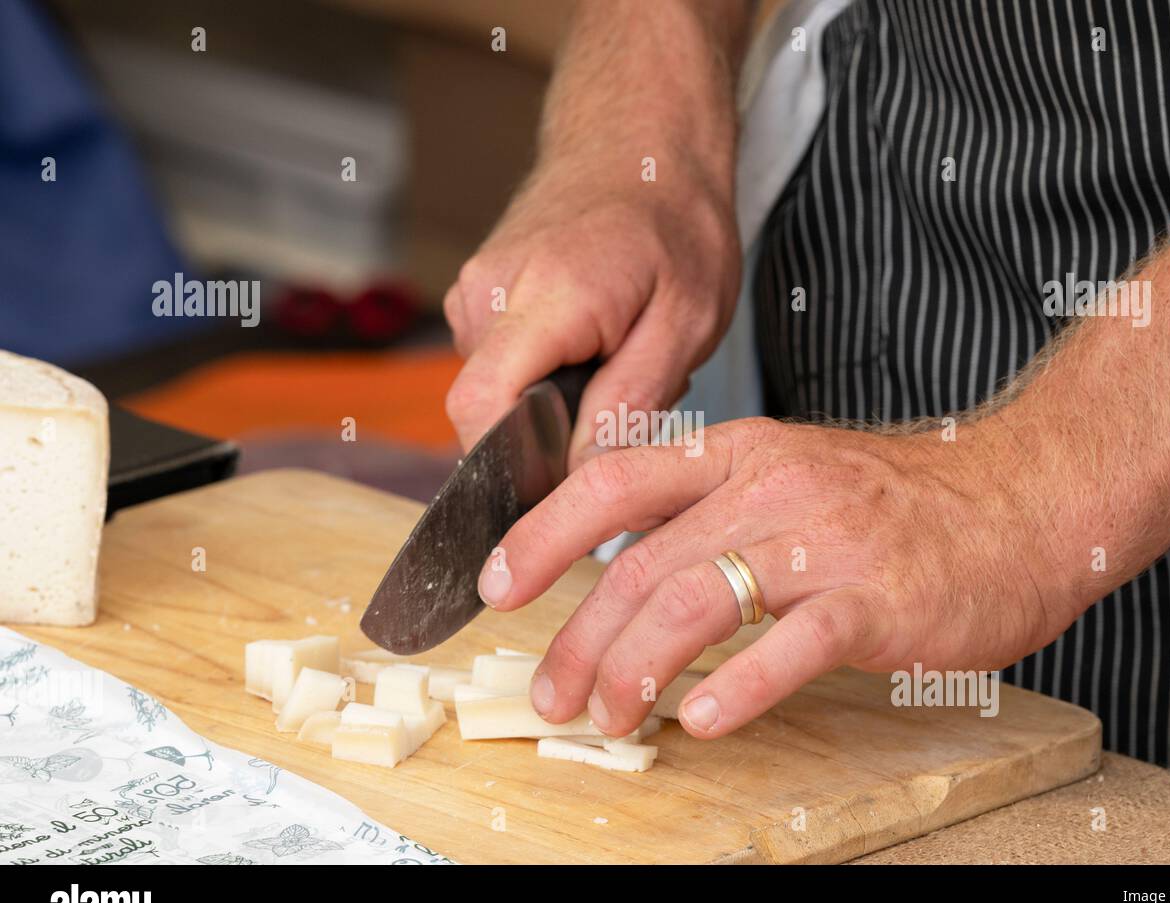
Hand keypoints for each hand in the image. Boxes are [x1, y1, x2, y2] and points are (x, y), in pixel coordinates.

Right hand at [443, 155, 740, 470]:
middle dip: (550, 434)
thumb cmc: (676, 223)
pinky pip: (502, 365)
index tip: (563, 485)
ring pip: (498, 392)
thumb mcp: (686, 322)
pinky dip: (546, 373)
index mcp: (543, 298)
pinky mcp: (477, 296)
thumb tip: (579, 478)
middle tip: (623, 402)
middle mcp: (487, 294)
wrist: (642, 141)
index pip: (479, 409)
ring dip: (553, 402)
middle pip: (486, 411)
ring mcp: (473, 292)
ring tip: (615, 359)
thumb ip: (629, 404)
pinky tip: (591, 343)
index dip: (512, 466)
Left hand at [477, 417, 1088, 738]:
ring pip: (696, 602)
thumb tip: (632, 567)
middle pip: (641, 563)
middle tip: (554, 693)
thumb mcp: (795, 475)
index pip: (616, 480)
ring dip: (636, 668)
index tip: (498, 583)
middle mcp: (771, 488)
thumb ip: (715, 510)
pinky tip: (705, 721)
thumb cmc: (904, 500)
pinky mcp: (875, 599)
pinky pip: (790, 647)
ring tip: (612, 716)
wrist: (1024, 498)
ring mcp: (824, 542)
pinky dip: (739, 689)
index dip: (544, 532)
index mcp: (742, 454)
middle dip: (579, 636)